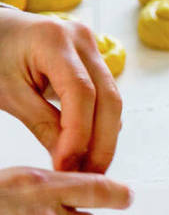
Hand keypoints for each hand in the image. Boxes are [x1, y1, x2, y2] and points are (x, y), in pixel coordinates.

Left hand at [0, 8, 122, 172]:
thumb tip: (68, 163)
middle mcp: (81, 40)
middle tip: (88, 175)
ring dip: (104, 139)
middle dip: (101, 143)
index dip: (79, 134)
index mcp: (53, 39)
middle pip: (108, 100)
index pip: (81, 93)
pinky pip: (107, 100)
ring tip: (87, 166)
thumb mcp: (8, 91)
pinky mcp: (96, 63)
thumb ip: (41, 124)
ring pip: (113, 103)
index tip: (68, 166)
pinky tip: (88, 147)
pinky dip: (100, 126)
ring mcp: (93, 50)